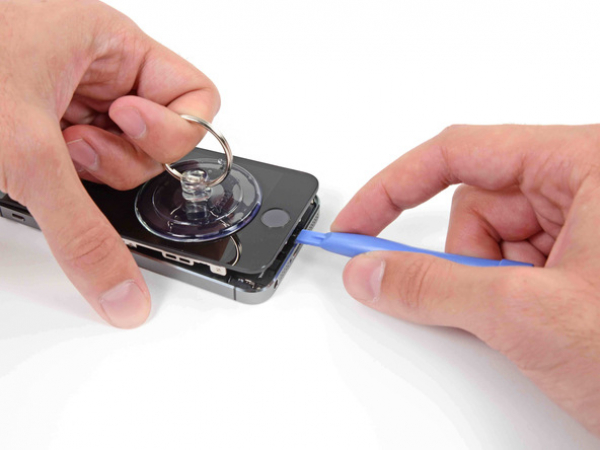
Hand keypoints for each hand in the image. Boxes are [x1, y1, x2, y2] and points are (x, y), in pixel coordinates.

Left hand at [0, 0, 219, 327]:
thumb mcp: (25, 152)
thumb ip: (83, 231)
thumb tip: (125, 293)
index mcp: (114, 44)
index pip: (198, 98)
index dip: (171, 130)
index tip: (124, 129)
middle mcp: (101, 71)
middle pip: (160, 140)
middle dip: (115, 158)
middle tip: (69, 146)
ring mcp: (76, 100)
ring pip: (124, 160)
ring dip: (84, 170)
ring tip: (40, 146)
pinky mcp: (51, 124)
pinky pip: (87, 169)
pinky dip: (60, 176)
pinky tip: (29, 156)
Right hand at [332, 125, 599, 434]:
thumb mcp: (527, 315)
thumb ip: (433, 286)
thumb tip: (372, 272)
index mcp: (590, 161)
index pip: (458, 154)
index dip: (394, 188)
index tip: (357, 222)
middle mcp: (591, 181)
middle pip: (480, 203)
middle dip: (469, 260)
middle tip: (493, 306)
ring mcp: (591, 220)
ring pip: (494, 240)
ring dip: (493, 285)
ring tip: (536, 321)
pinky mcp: (587, 254)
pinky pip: (515, 262)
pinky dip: (510, 295)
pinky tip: (546, 322)